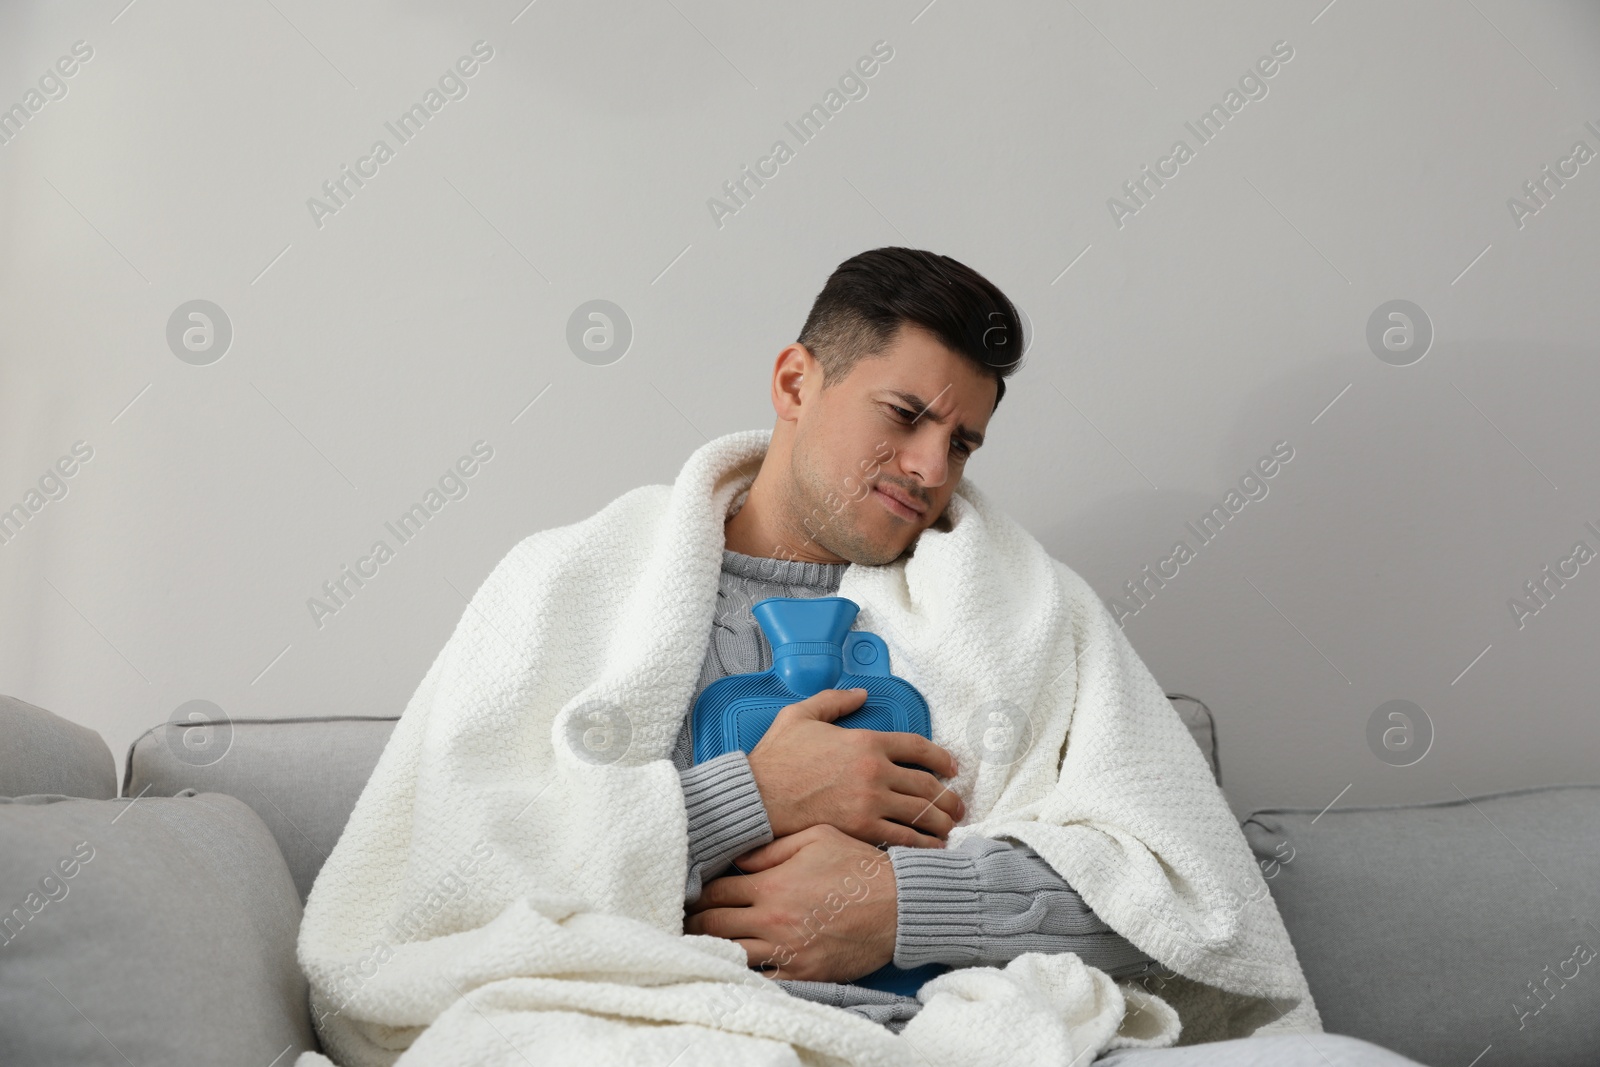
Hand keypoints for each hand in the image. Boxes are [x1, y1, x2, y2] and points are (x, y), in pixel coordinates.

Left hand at [684, 824, 897, 981]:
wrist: (899, 905)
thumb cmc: (858, 865)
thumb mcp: (816, 838)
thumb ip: (771, 848)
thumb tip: (737, 859)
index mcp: (772, 884)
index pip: (716, 892)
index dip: (698, 894)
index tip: (690, 895)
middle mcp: (774, 920)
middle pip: (714, 926)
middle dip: (696, 923)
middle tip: (686, 922)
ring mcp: (788, 951)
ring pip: (731, 956)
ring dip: (714, 950)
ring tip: (702, 945)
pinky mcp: (804, 974)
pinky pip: (762, 981)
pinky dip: (745, 976)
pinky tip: (735, 969)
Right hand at [745, 687, 963, 847]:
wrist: (757, 797)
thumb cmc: (775, 757)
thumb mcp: (801, 715)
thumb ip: (835, 701)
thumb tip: (861, 693)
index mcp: (866, 740)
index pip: (918, 748)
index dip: (941, 758)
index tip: (951, 769)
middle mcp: (875, 770)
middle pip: (927, 784)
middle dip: (949, 797)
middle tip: (958, 806)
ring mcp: (870, 802)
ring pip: (921, 813)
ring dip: (941, 822)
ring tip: (950, 828)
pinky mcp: (861, 829)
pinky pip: (903, 837)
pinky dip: (922, 843)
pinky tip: (931, 847)